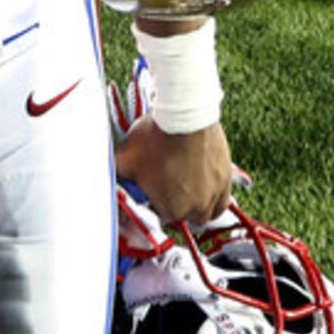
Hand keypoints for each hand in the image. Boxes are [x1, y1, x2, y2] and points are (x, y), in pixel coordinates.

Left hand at [117, 115, 236, 227]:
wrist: (185, 115)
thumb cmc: (156, 136)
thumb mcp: (124, 158)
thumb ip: (116, 176)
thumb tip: (106, 182)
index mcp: (171, 209)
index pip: (162, 218)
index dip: (155, 203)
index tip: (153, 191)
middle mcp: (196, 207)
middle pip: (186, 217)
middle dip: (177, 205)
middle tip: (168, 187)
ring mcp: (215, 193)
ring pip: (207, 212)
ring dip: (197, 205)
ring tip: (187, 187)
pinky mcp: (227, 178)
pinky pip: (223, 198)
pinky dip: (214, 195)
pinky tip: (205, 184)